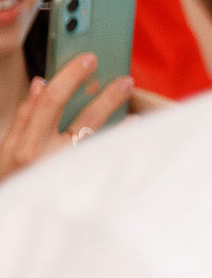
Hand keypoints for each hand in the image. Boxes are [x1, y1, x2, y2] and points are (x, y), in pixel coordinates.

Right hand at [1, 55, 133, 180]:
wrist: (15, 219)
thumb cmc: (12, 178)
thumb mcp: (7, 147)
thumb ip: (25, 116)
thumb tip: (41, 83)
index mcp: (25, 145)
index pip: (50, 100)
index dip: (71, 75)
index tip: (89, 59)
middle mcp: (49, 160)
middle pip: (84, 118)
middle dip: (107, 95)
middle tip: (124, 79)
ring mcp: (70, 174)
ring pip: (103, 141)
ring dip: (122, 118)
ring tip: (133, 100)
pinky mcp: (86, 185)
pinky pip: (109, 158)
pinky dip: (122, 139)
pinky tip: (133, 125)